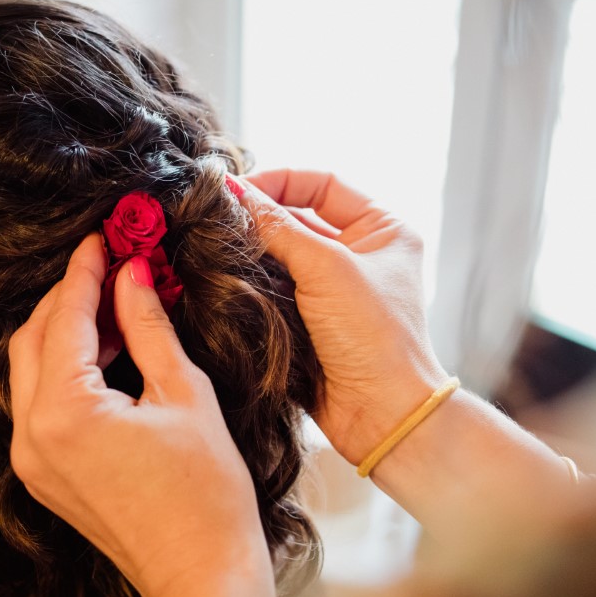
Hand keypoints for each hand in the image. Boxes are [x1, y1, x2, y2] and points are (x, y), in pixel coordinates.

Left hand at [9, 234, 275, 596]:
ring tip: (115, 305)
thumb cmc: (206, 492)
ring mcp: (31, 459)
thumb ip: (148, 325)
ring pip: (30, 369)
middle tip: (109, 266)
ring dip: (64, 331)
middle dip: (67, 296)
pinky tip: (105, 351)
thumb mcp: (182, 392)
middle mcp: (32, 435)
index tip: (102, 237)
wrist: (200, 573)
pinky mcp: (42, 474)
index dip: (84, 271)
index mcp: (65, 412)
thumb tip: (134, 274)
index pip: (63, 317)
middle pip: (32, 338)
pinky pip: (40, 402)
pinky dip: (65, 369)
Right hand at [239, 169, 450, 464]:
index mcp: (382, 229)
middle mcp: (359, 254)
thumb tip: (232, 191)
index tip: (236, 189)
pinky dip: (249, 281)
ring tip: (213, 244)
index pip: (323, 184)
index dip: (280, 181)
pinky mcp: (309, 320)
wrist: (382, 414)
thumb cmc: (374, 336)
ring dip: (250, 249)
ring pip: (279, 253)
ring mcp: (332, 288)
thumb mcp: (326, 268)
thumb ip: (278, 227)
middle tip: (214, 216)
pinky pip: (272, 288)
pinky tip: (222, 275)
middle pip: (297, 216)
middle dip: (258, 216)